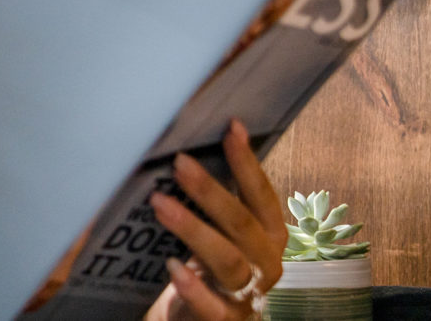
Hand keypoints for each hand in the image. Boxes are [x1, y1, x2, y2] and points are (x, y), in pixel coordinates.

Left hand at [146, 120, 286, 320]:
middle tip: (180, 164)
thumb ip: (215, 201)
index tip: (231, 129)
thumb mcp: (221, 231)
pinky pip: (212, 306)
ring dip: (194, 230)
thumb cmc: (212, 265)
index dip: (248, 164)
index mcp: (269, 236)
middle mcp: (265, 263)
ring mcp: (246, 294)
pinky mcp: (224, 320)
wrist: (209, 319)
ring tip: (160, 204)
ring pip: (227, 261)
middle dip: (211, 192)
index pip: (262, 196)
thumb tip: (188, 148)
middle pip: (241, 225)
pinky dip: (193, 288)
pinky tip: (172, 267)